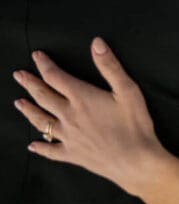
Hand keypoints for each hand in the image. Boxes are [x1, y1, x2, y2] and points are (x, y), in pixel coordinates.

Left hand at [13, 38, 166, 196]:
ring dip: (29, 111)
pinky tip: (33, 146)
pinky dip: (40, 147)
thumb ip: (109, 65)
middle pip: (43, 97)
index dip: (44, 65)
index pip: (56, 77)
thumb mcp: (127, 90)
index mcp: (81, 97)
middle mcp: (69, 116)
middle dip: (30, 83)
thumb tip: (96, 42)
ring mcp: (68, 137)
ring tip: (19, 103)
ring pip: (41, 121)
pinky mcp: (72, 154)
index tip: (36, 55)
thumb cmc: (134, 124)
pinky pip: (50, 151)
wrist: (135, 161)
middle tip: (18, 75)